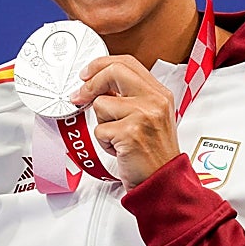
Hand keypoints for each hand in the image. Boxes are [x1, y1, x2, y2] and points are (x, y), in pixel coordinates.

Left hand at [72, 56, 180, 188]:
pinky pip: (99, 129)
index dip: (102, 64)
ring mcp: (144, 116)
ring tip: (117, 137)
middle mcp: (155, 101)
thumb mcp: (152, 118)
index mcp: (160, 94)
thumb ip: (131, 98)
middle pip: (114, 72)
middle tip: (80, 96)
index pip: (127, 63)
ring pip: (101, 104)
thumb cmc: (154, 154)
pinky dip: (103, 142)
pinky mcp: (130, 133)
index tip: (87, 74)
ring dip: (102, 123)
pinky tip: (119, 149)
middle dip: (91, 84)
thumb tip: (97, 85)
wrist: (164, 182)